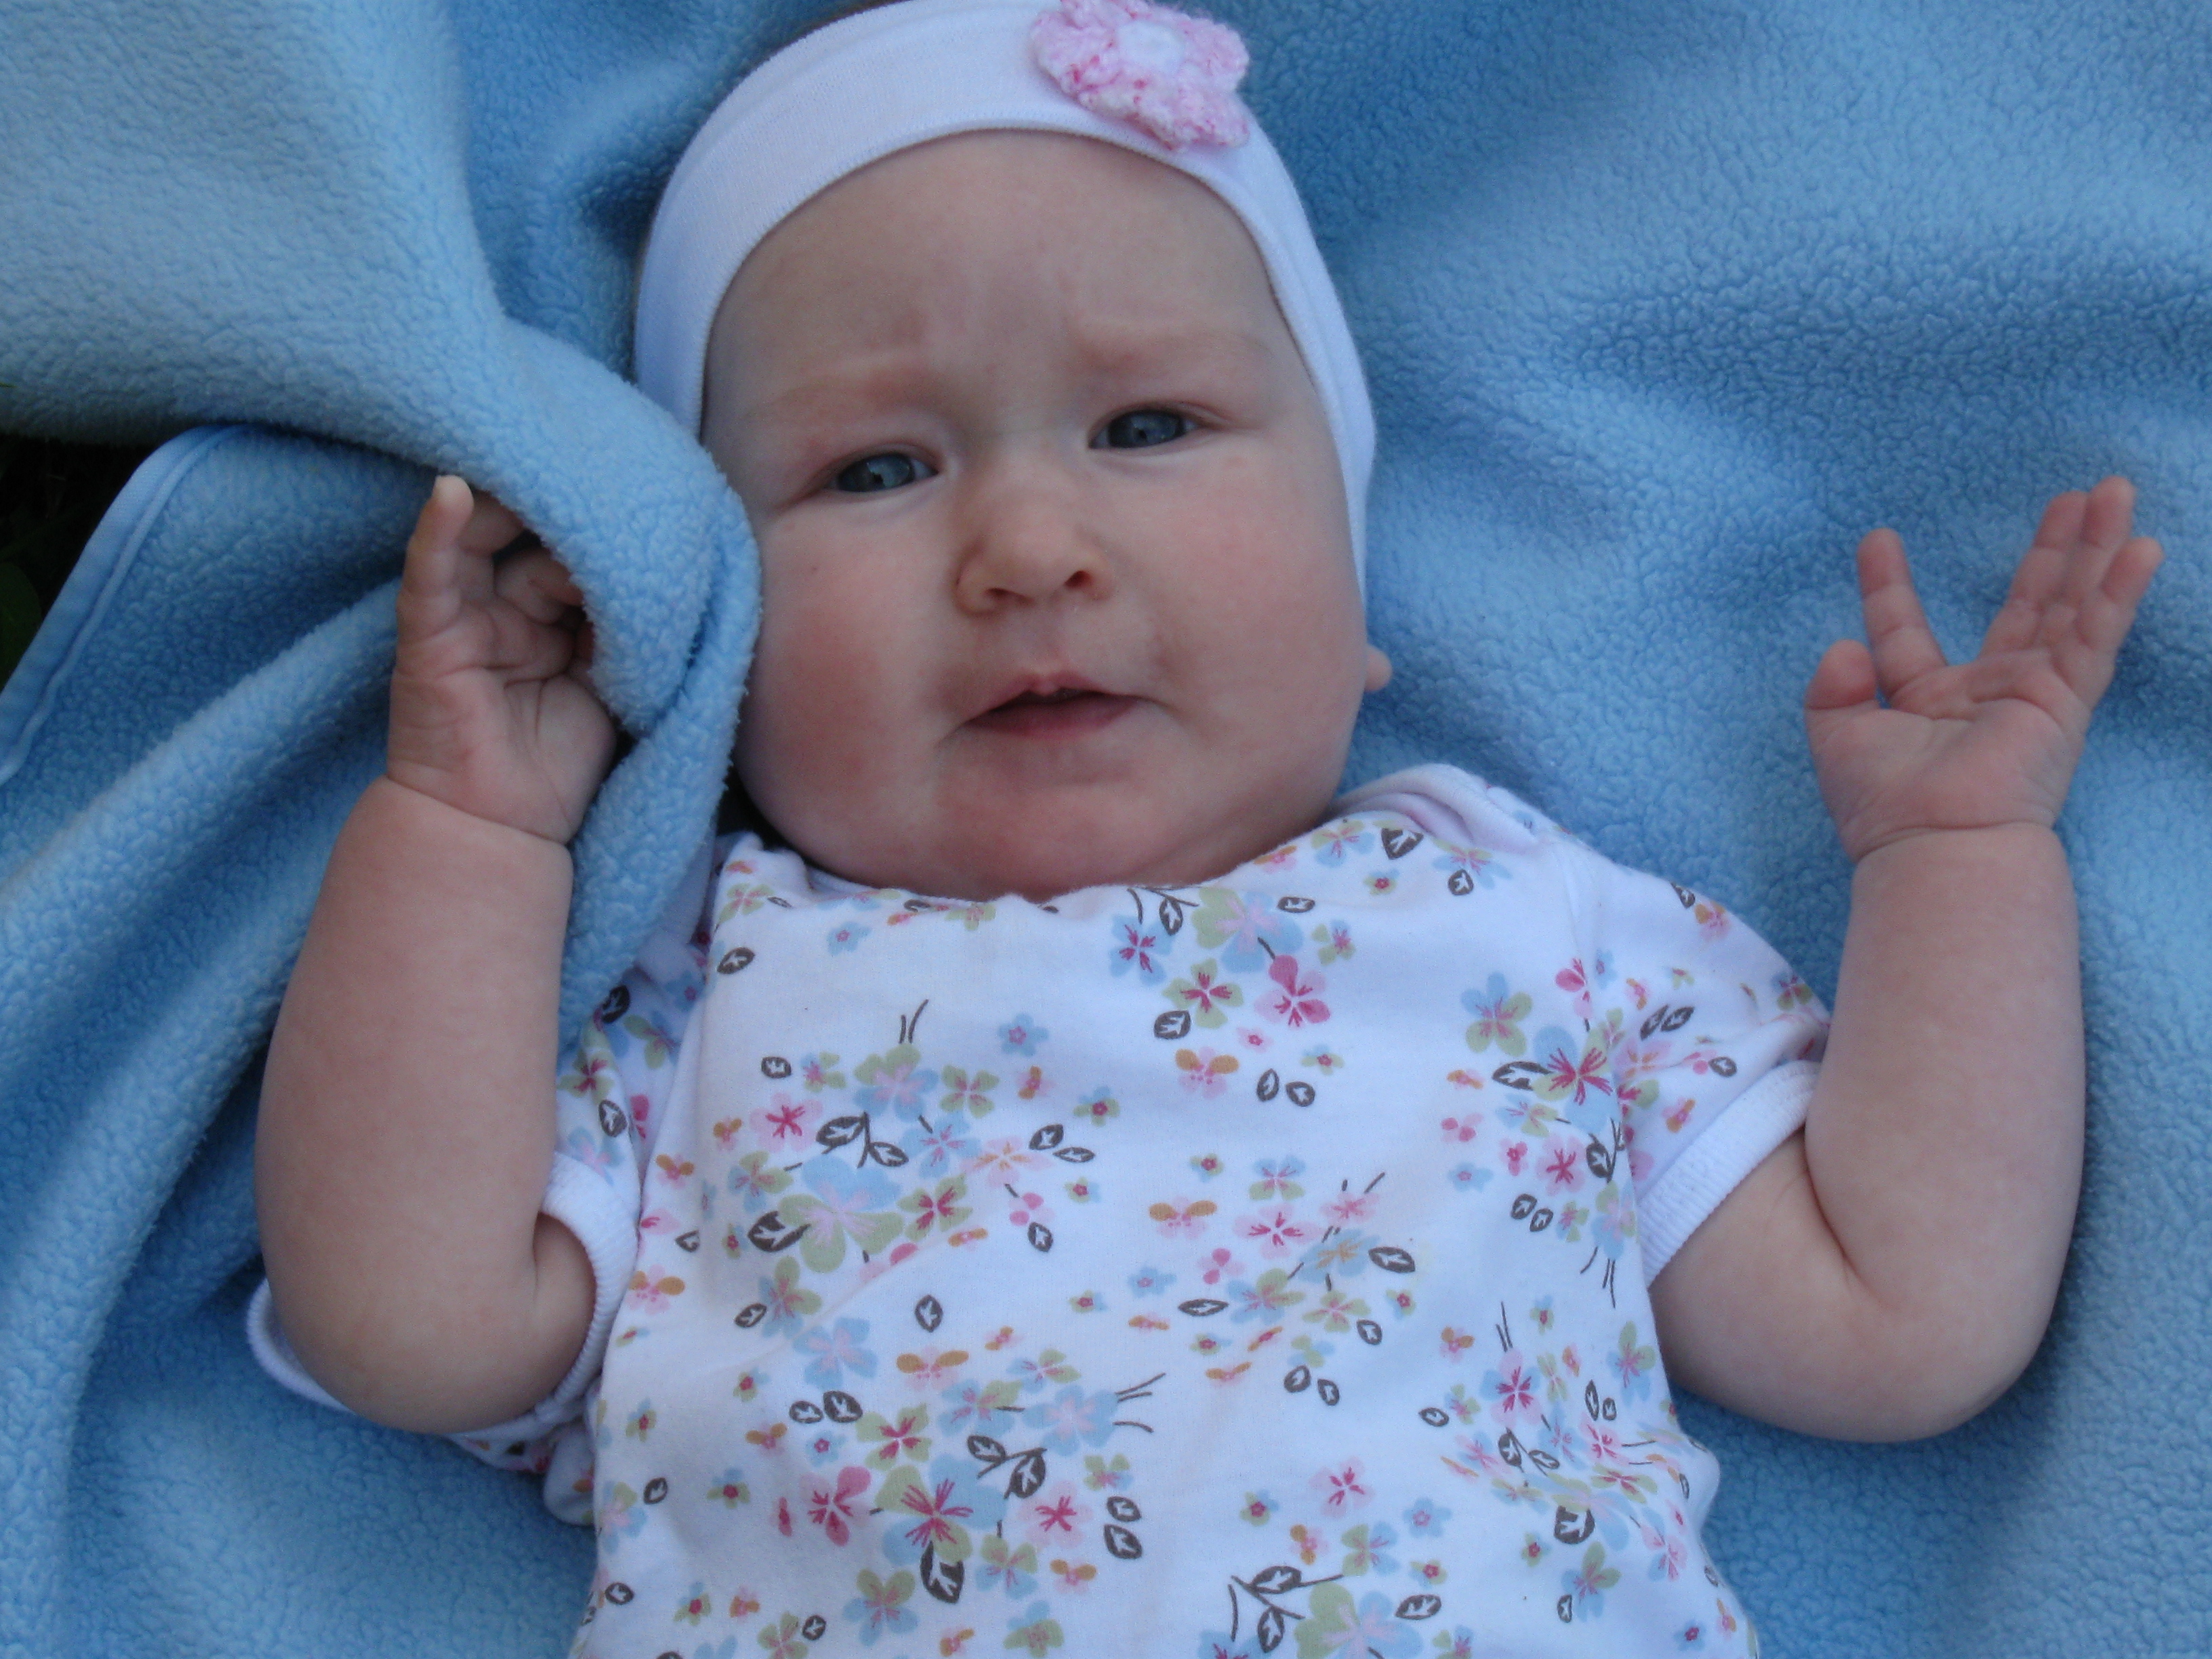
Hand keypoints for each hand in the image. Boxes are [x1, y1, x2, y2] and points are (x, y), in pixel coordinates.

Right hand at [385, 476, 616, 842]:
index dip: (611, 534)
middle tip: (609, 484)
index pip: (582, 553)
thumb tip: (656, 573)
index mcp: (555, 616)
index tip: (649, 501)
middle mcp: (508, 608)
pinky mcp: (429, 638)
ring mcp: (466, 619)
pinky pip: (430, 576)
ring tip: (547, 471)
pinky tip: (452, 493)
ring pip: (488, 543)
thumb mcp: (619, 684)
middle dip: (573, 515)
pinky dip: (438, 533)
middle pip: (538, 539)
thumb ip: (630, 630)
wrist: (506, 830)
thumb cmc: (564, 764)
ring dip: (516, 506)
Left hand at [1805, 476, 2160, 861]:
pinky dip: (2117, 594)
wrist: (1933, 845)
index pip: (1905, 629)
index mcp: (1923, 701)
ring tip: (2112, 491)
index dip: (1889, 585)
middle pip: (2025, 603)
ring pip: (2070, 606)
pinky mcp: (2064, 702)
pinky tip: (2140, 548)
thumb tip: (1843, 645)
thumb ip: (1832, 690)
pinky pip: (2096, 636)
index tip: (1877, 538)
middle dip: (2051, 550)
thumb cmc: (1884, 808)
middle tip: (2072, 496)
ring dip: (2094, 550)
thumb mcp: (1837, 740)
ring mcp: (2031, 694)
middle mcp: (1984, 693)